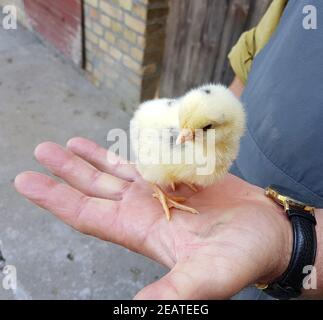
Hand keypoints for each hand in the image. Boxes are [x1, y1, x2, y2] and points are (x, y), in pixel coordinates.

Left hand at [15, 137, 292, 298]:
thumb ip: (172, 290)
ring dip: (90, 158)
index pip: (87, 215)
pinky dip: (126, 152)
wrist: (267, 233)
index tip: (27, 181)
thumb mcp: (207, 277)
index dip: (56, 198)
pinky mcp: (178, 177)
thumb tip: (133, 309)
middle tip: (40, 150)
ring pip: (115, 172)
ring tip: (67, 143)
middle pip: (94, 188)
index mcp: (141, 231)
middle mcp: (143, 210)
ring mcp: (160, 192)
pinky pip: (144, 161)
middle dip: (66, 170)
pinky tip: (114, 145)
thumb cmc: (242, 256)